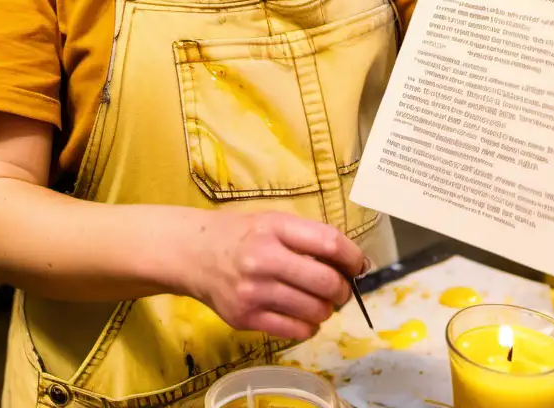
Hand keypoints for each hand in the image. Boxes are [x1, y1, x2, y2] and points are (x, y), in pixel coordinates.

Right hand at [186, 211, 367, 340]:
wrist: (194, 253)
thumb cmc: (241, 234)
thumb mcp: (273, 222)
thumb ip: (309, 238)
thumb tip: (355, 263)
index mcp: (275, 228)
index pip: (329, 242)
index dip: (353, 257)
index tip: (359, 265)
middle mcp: (264, 259)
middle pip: (326, 282)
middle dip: (343, 289)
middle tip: (341, 289)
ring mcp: (254, 292)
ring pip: (314, 311)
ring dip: (327, 310)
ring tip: (319, 302)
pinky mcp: (246, 318)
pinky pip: (295, 331)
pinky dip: (308, 326)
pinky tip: (303, 315)